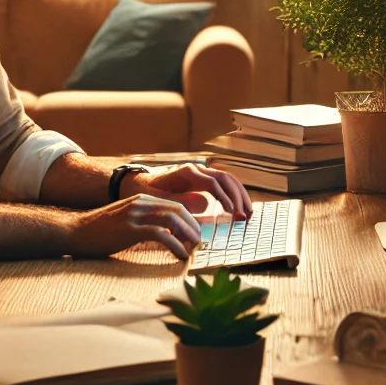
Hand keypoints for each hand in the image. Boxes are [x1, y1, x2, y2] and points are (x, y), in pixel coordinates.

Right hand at [65, 194, 201, 259]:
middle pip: (178, 210)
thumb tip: (165, 236)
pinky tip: (181, 256)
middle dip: (193, 227)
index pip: (175, 205)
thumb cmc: (99, 232)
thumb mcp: (125, 221)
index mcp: (141, 200)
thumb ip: (144, 223)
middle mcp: (140, 203)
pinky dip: (175, 245)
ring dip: (188, 235)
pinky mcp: (129, 229)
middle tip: (200, 243)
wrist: (74, 232)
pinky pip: (160, 235)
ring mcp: (135, 214)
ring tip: (194, 249)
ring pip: (173, 220)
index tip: (195, 235)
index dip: (189, 220)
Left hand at [122, 162, 251, 218]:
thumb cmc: (146, 191)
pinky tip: (238, 207)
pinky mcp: (201, 180)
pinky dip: (233, 194)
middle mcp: (197, 169)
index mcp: (187, 172)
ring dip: (239, 194)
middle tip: (246, 215)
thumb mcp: (159, 198)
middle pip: (225, 178)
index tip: (234, 213)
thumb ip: (181, 201)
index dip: (225, 198)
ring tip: (248, 212)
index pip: (213, 183)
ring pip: (227, 179)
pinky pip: (222, 184)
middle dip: (238, 196)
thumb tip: (205, 204)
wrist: (137, 182)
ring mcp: (200, 173)